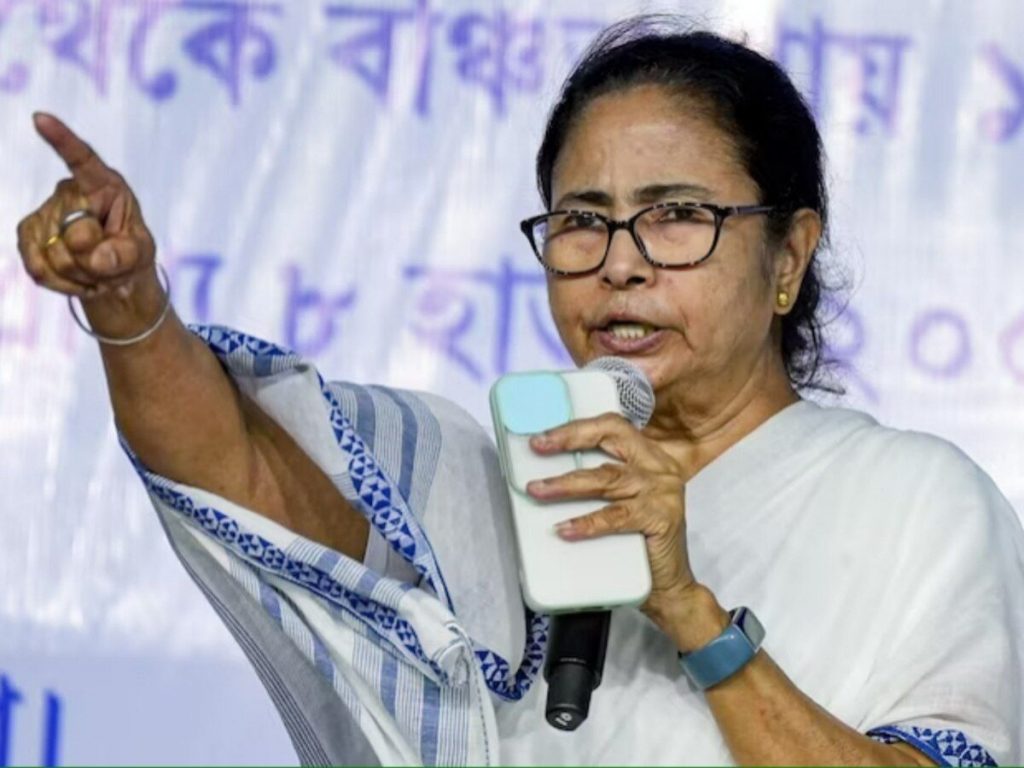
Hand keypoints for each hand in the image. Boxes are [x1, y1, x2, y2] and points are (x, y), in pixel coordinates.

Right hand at [16, 113, 155, 301]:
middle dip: (94, 259)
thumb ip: (125, 255)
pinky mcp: (29, 233)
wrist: (111, 275)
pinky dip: (61, 283)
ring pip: (56, 254)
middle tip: (109, 265)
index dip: (62, 140)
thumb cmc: (131, 254)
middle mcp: (70, 192)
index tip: (40, 118)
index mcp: (105, 185)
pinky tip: (78, 279)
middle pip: (74, 231)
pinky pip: (39, 267)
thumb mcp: (140, 254)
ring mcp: (45, 212)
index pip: (83, 161)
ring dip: (80, 273)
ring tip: (95, 270)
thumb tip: (97, 257)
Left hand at [525, 413, 709, 629]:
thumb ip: (596, 483)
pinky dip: (588, 523)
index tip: (542, 437)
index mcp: (648, 456)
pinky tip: (564, 528)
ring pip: (607, 479)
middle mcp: (659, 467)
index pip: (611, 426)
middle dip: (571, 440)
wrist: (668, 587)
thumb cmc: (637, 543)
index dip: (576, 428)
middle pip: (612, 439)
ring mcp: (663, 491)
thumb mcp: (619, 502)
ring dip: (567, 484)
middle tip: (538, 448)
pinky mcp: (662, 518)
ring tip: (538, 490)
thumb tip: (545, 473)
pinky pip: (616, 517)